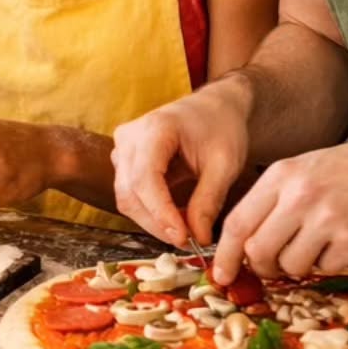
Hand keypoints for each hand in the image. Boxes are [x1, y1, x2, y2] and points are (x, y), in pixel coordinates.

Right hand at [112, 80, 251, 248]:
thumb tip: (198, 238)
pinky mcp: (125, 159)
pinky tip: (175, 217)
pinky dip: (151, 211)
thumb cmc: (222, 128)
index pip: (146, 179)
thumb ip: (208, 202)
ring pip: (126, 197)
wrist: (214, 107)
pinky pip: (130, 193)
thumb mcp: (225, 165)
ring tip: (185, 229)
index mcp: (154, 129)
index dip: (161, 214)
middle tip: (188, 241)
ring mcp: (123, 148)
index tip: (183, 238)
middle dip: (158, 222)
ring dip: (153, 220)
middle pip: (131, 192)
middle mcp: (129, 137)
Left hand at [211, 135, 347, 283]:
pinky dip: (328, 264)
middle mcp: (300, 197)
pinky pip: (325, 269)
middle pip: (258, 250)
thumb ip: (273, 200)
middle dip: (261, 267)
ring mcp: (328, 221)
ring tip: (315, 246)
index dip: (224, 255)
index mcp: (282, 176)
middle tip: (272, 266)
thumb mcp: (303, 169)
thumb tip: (243, 242)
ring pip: (290, 265)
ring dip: (297, 266)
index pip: (237, 223)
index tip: (220, 274)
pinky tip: (340, 243)